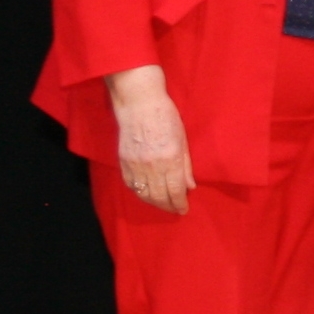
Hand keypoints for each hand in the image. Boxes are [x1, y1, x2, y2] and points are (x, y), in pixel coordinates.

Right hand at [107, 70, 192, 216]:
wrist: (139, 104)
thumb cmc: (166, 116)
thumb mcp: (183, 139)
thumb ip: (185, 165)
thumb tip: (190, 186)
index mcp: (170, 159)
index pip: (175, 190)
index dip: (179, 204)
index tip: (183, 210)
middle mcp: (152, 165)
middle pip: (159, 196)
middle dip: (168, 206)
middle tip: (175, 209)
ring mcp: (135, 165)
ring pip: (144, 194)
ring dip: (154, 203)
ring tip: (163, 204)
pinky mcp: (123, 162)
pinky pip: (131, 185)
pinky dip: (140, 193)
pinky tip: (147, 194)